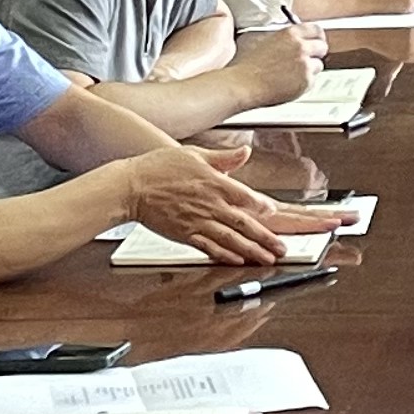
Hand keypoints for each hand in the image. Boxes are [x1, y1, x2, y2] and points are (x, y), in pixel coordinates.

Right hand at [125, 143, 343, 262]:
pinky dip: (225, 256)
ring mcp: (198, 221)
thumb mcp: (194, 154)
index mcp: (215, 183)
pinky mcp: (186, 235)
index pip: (246, 197)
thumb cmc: (159, 168)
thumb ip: (223, 157)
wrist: (132, 187)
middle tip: (282, 248)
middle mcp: (210, 204)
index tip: (275, 212)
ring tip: (268, 259)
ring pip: (231, 239)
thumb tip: (244, 152)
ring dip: (252, 251)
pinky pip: (210, 248)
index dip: (263, 206)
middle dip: (266, 237)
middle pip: (244, 223)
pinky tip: (238, 261)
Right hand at [230, 24, 321, 105]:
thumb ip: (280, 37)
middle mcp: (301, 47)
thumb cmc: (247, 65)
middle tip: (307, 59)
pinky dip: (303, 84)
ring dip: (308, 70)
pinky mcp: (306, 82)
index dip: (317, 37)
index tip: (316, 41)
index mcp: (290, 34)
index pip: (316, 30)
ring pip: (318, 66)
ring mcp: (305, 65)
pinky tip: (287, 83)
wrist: (243, 84)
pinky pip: (311, 81)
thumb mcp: (261, 39)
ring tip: (289, 74)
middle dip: (316, 53)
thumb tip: (289, 37)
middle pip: (322, 47)